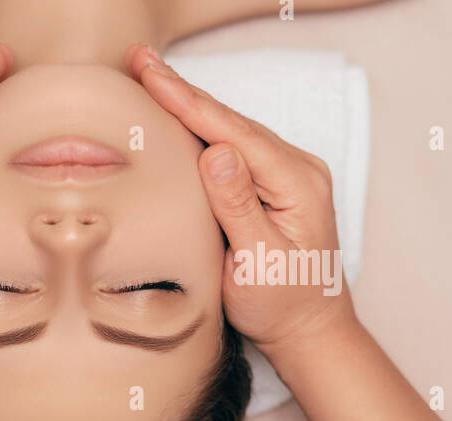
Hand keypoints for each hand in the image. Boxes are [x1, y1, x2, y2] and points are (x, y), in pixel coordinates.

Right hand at [125, 44, 360, 354]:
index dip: (188, 101)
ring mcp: (289, 175)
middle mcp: (298, 169)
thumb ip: (238, 208)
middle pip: (232, 122)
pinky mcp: (276, 185)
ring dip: (191, 105)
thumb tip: (216, 154)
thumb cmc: (285, 306)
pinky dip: (204, 128)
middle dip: (183, 91)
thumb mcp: (258, 264)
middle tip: (140, 60)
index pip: (233, 132)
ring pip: (233, 130)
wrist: (311, 330)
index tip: (151, 74)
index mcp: (297, 183)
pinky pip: (237, 147)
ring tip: (152, 77)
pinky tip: (180, 115)